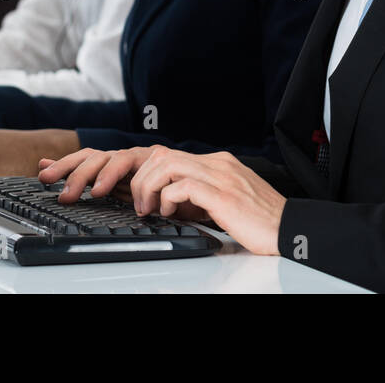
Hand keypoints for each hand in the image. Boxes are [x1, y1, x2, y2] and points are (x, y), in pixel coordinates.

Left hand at [47, 146, 285, 255]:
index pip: (157, 154)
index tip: (93, 179)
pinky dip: (167, 198)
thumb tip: (157, 199)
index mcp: (209, 163)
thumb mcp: (216, 205)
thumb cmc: (256, 224)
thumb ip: (190, 195)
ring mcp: (218, 174)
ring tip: (143, 209)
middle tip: (105, 196)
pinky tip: (168, 213)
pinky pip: (182, 185)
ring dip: (143, 187)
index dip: (122, 167)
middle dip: (118, 174)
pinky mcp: (223, 192)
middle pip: (152, 153)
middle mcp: (211, 162)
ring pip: (162, 164)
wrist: (292, 231)